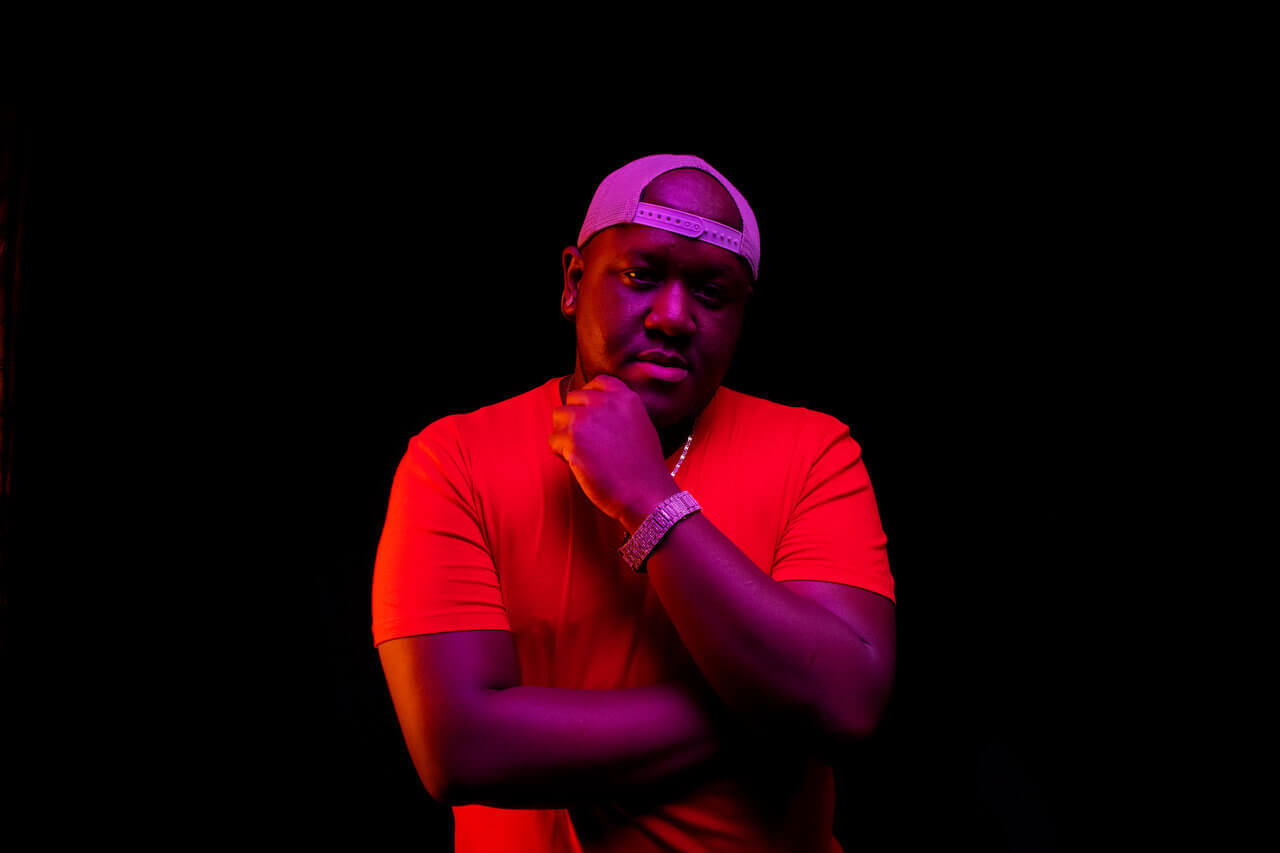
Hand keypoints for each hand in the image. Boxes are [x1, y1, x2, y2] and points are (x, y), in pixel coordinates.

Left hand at [549, 375, 678, 526]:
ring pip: (558, 416)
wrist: (646, 493)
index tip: (590, 414)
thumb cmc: (645, 467)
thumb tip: (595, 411)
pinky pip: (553, 440)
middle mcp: (604, 403)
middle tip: (585, 440)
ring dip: (564, 433)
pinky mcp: (572, 441)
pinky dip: (560, 453)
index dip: (589, 398)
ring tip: (581, 452)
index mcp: (625, 398)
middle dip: (574, 417)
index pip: (597, 383)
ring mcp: (586, 420)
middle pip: (572, 398)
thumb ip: (619, 412)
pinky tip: (578, 464)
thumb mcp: (641, 425)